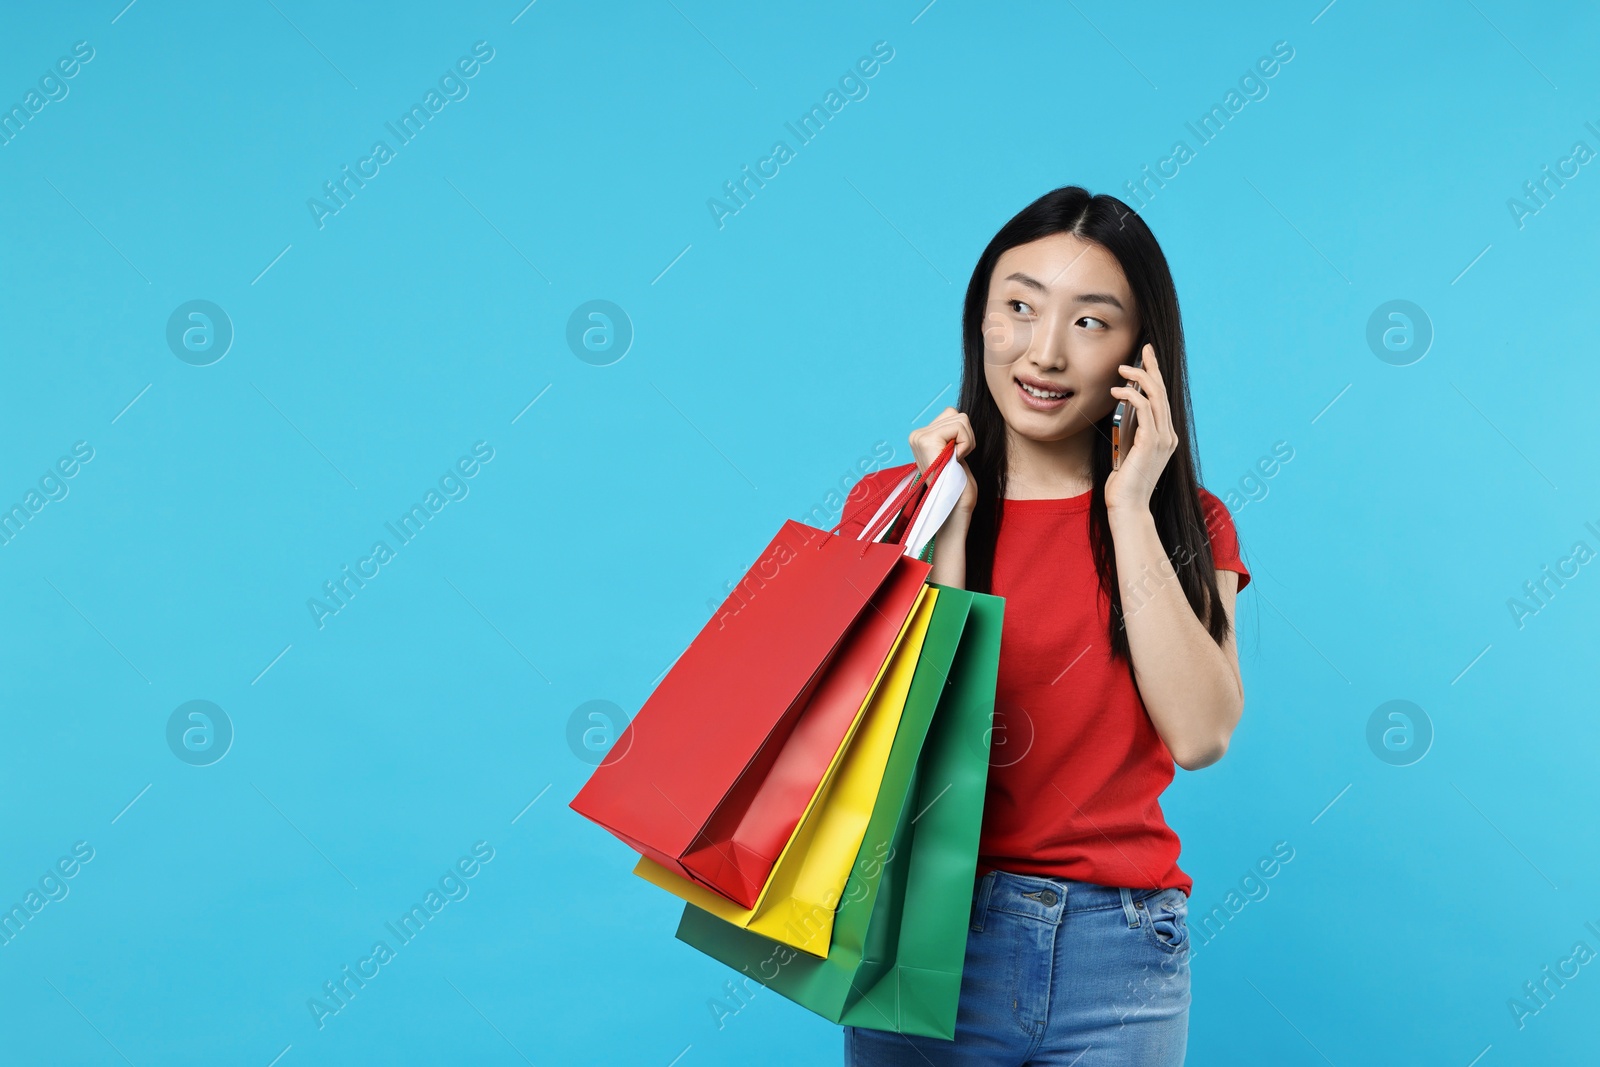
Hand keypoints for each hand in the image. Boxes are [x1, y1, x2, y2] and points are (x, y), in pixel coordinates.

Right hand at [909, 406, 977, 516]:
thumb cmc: (957, 484)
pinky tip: (956, 460)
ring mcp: (919, 437)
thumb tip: (956, 415)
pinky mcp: (927, 440)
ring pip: (961, 419)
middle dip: (966, 437)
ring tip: (956, 461)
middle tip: (956, 460)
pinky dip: (966, 444)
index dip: (962, 435)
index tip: (955, 457)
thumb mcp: (952, 452)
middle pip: (956, 414)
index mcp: (920, 437)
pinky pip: (960, 427)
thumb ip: (950, 434)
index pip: (951, 414)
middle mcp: (916, 435)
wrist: (955, 506)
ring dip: (967, 442)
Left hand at [1105, 343, 1177, 513]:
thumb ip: (1130, 431)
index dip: (1156, 376)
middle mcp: (1168, 436)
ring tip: (1123, 369)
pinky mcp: (1151, 443)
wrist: (1128, 507)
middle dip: (1153, 368)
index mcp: (1165, 437)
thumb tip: (1123, 408)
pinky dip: (1132, 396)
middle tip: (1144, 349)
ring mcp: (1163, 439)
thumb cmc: (1123, 484)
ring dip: (1139, 378)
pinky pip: (1145, 410)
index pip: (1162, 399)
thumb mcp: (1127, 451)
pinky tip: (1118, 391)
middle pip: (1163, 392)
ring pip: (1156, 397)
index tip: (1148, 357)